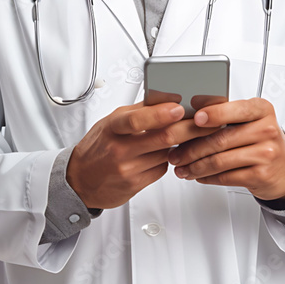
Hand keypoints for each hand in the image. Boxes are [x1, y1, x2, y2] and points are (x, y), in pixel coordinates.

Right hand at [66, 102, 217, 209]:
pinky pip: (161, 169)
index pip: (137, 120)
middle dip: (189, 129)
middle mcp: (119, 149)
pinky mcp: (135, 185)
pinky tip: (162, 154)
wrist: (79, 180)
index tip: (179, 108)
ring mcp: (127, 169)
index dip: (161, 114)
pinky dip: (167, 159)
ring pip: (166, 153)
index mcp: (112, 127)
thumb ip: (138, 112)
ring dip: (181, 144)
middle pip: (162, 138)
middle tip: (205, 122)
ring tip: (187, 134)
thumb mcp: (110, 122)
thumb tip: (166, 98)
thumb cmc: (97, 147)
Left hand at [166, 97, 284, 201]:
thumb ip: (225, 112)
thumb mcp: (250, 119)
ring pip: (220, 161)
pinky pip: (225, 177)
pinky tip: (198, 175)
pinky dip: (207, 177)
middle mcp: (266, 129)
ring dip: (195, 166)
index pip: (235, 109)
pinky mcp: (261, 175)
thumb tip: (192, 108)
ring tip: (181, 167)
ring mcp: (265, 154)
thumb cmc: (262, 139)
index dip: (213, 114)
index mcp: (261, 109)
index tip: (194, 119)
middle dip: (191, 148)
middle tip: (175, 152)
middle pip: (221, 139)